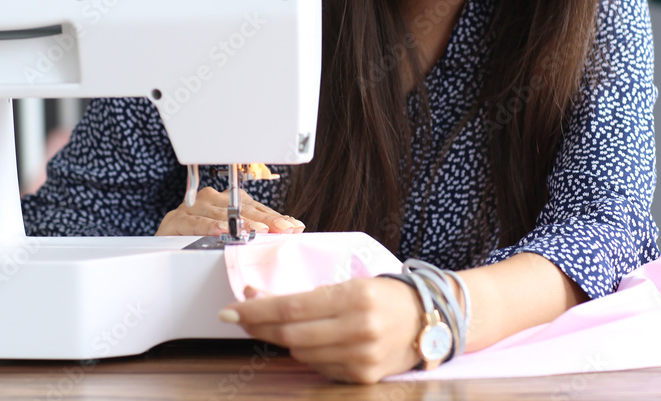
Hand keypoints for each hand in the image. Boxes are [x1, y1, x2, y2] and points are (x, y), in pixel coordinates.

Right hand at [154, 186, 303, 235]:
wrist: (163, 245)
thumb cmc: (199, 238)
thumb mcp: (232, 233)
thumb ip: (257, 230)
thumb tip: (290, 229)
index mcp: (225, 200)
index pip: (255, 207)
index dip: (274, 217)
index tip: (292, 226)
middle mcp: (210, 200)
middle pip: (241, 207)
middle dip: (264, 219)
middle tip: (282, 229)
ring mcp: (193, 208)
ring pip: (220, 213)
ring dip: (239, 222)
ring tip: (256, 230)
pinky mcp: (176, 220)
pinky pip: (195, 222)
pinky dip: (209, 226)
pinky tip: (222, 231)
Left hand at [218, 277, 423, 383]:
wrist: (429, 321)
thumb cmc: (386, 297)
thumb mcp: (350, 284)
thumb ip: (307, 294)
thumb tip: (258, 297)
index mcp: (355, 296)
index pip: (292, 305)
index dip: (256, 310)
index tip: (230, 311)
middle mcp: (359, 328)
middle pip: (290, 333)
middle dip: (258, 326)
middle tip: (239, 318)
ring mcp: (361, 356)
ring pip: (301, 353)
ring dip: (283, 339)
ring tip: (281, 325)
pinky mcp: (362, 377)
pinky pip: (319, 367)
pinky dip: (307, 354)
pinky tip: (310, 341)